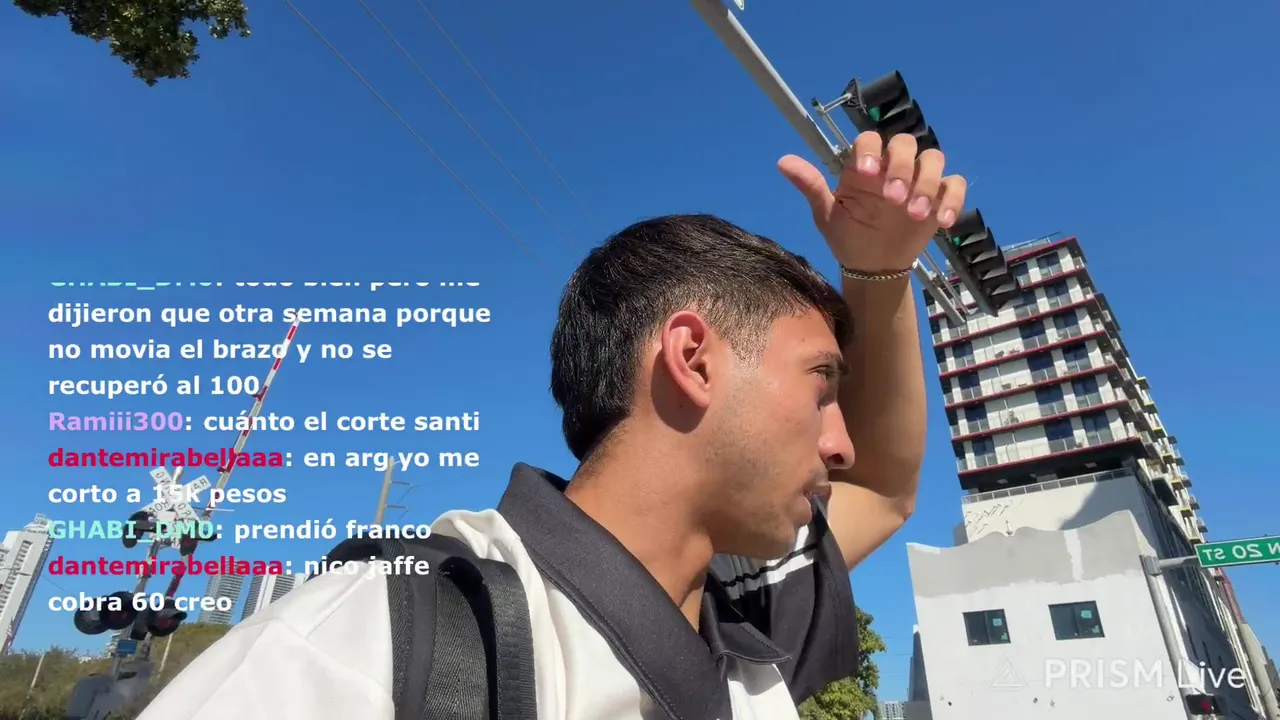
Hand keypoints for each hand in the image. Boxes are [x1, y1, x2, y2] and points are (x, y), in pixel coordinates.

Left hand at [779, 131, 967, 272]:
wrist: (872, 266)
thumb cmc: (848, 235)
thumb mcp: (827, 213)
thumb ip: (811, 186)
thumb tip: (782, 161)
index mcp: (865, 166)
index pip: (870, 139)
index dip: (871, 149)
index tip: (866, 171)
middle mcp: (892, 167)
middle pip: (906, 143)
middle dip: (901, 166)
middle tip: (892, 198)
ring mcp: (918, 181)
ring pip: (933, 159)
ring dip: (926, 183)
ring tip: (915, 214)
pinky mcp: (939, 198)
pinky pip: (954, 186)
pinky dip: (952, 200)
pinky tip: (941, 222)